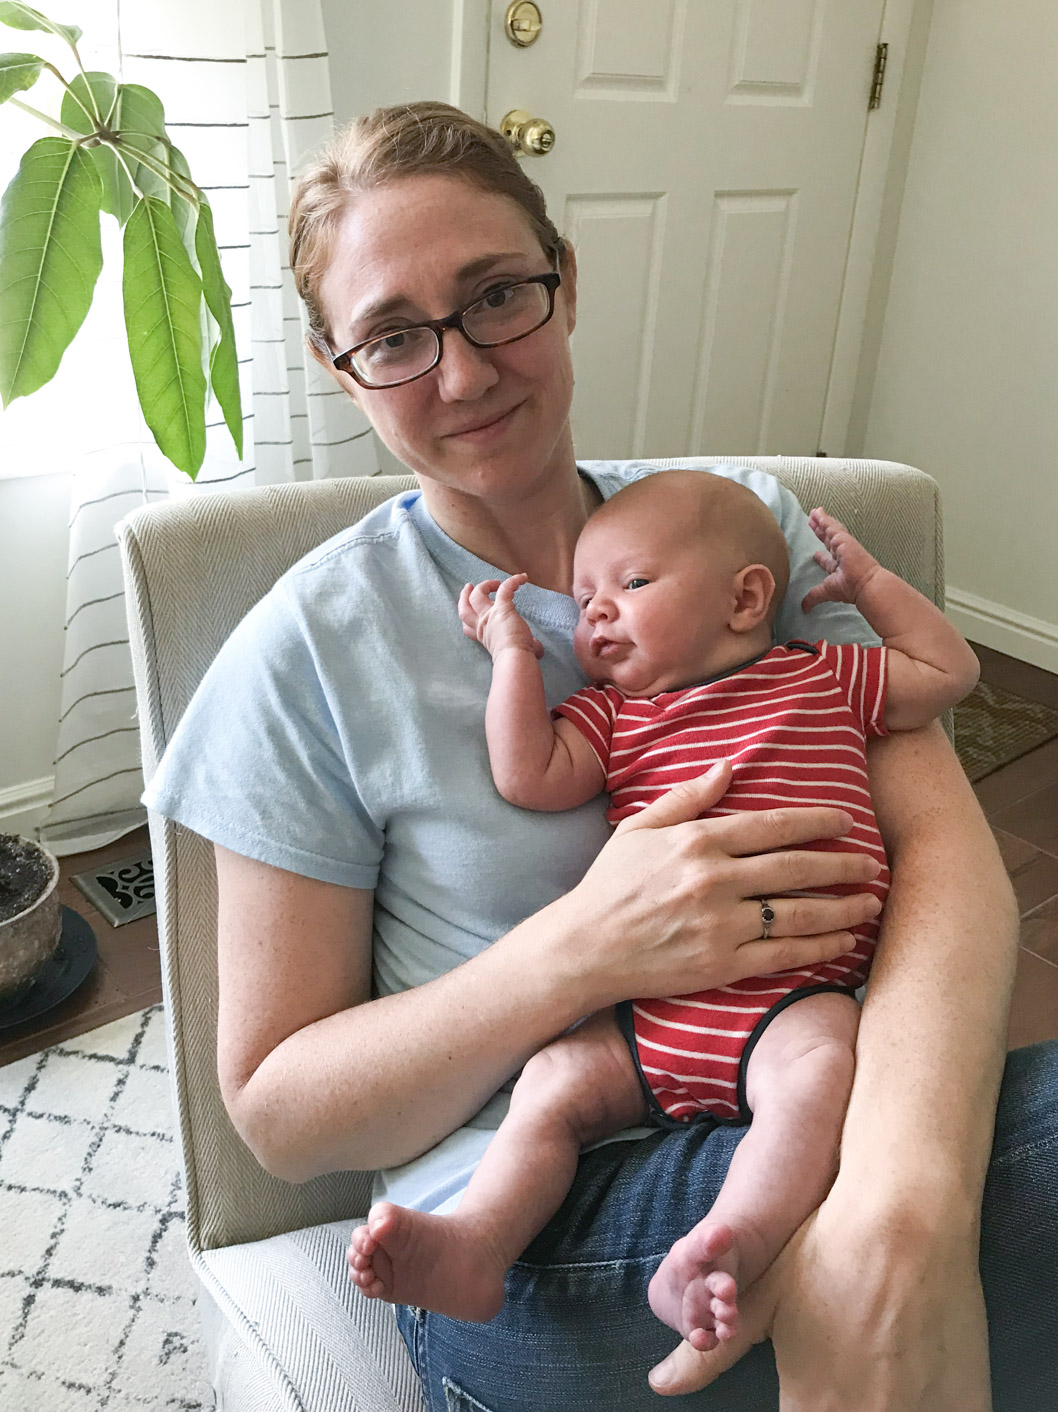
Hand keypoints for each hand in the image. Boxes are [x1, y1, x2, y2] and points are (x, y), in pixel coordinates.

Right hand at [458, 575, 543, 659]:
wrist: (515, 657)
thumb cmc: (517, 658)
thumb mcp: (517, 652)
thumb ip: (526, 647)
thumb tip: (538, 649)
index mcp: (483, 638)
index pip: (468, 628)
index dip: (469, 619)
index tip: (475, 613)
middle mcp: (482, 626)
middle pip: (464, 609)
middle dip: (464, 597)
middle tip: (469, 587)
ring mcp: (488, 616)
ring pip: (476, 595)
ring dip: (483, 586)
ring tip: (495, 582)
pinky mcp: (501, 608)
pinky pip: (504, 588)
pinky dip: (513, 581)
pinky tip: (523, 578)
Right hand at [561, 761, 882, 1006]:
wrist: (582, 948)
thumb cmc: (608, 887)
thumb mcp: (638, 829)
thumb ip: (687, 799)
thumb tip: (728, 767)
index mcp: (696, 842)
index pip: (771, 826)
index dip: (815, 822)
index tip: (845, 821)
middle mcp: (713, 880)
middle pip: (795, 868)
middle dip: (842, 865)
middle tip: (871, 862)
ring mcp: (720, 924)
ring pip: (799, 913)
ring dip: (842, 908)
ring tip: (870, 902)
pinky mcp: (722, 964)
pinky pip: (783, 954)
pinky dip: (819, 948)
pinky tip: (843, 941)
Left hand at [647, 1183, 990, 1410]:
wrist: (907, 1218)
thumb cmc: (827, 1256)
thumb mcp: (761, 1302)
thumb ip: (708, 1356)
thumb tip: (658, 1383)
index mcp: (810, 1406)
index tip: (798, 1400)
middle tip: (836, 1384)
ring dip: (876, 1411)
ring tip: (871, 1378)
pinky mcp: (965, 1405)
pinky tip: (913, 1387)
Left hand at [801, 508, 884, 613]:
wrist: (865, 584)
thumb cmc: (849, 589)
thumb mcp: (826, 592)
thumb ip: (813, 597)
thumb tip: (803, 608)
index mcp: (840, 569)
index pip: (829, 561)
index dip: (821, 557)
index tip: (815, 554)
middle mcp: (843, 555)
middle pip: (829, 540)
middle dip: (821, 532)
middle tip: (813, 523)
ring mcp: (844, 545)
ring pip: (830, 530)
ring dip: (821, 522)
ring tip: (813, 512)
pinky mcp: (844, 539)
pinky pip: (832, 526)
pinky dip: (824, 519)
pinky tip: (817, 512)